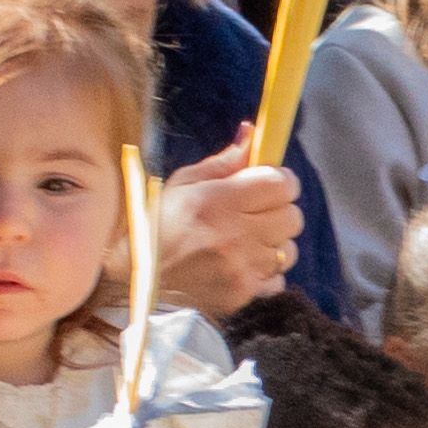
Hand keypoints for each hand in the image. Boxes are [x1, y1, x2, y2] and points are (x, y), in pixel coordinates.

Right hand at [157, 148, 305, 316]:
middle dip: (280, 211)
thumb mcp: (184, 184)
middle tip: (258, 212)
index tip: (272, 182)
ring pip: (287, 250)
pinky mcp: (241, 294)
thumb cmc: (157, 224)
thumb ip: (224, 162)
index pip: (281, 184)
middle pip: (292, 217)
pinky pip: (277, 279)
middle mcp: (233, 235)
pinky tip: (241, 266)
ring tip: (248, 242)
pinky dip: (265, 272)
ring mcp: (239, 268)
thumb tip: (252, 134)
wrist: (135, 278)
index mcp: (218, 201)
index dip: (281, 181)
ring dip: (274, 244)